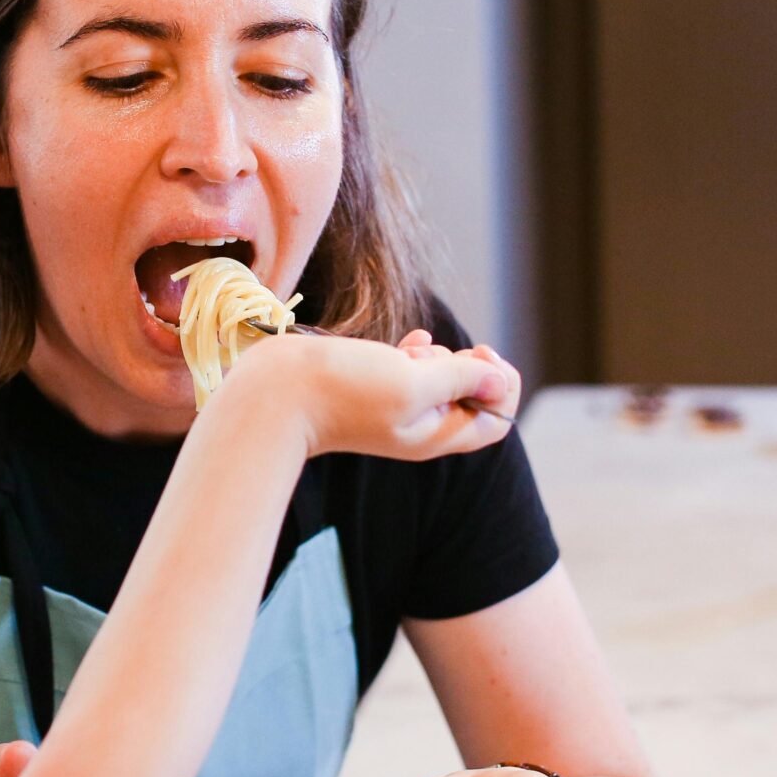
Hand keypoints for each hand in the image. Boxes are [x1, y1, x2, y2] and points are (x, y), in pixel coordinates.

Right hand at [222, 332, 516, 461]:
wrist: (276, 393)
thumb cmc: (343, 389)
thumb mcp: (412, 382)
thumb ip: (460, 379)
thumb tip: (499, 380)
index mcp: (436, 435)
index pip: (495, 420)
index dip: (500, 386)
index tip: (480, 359)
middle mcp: (419, 427)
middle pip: (472, 399)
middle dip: (472, 369)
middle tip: (448, 354)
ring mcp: (393, 408)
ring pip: (440, 381)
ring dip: (441, 358)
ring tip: (414, 351)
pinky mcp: (371, 388)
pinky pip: (410, 371)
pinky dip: (417, 354)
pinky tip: (408, 342)